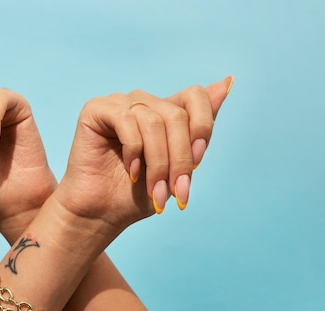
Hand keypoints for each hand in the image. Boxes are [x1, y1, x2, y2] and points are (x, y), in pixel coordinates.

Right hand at [54, 76, 233, 237]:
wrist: (102, 213)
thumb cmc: (136, 194)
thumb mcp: (179, 166)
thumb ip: (199, 128)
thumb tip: (227, 82)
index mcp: (164, 113)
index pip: (195, 96)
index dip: (202, 126)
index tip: (198, 162)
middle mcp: (143, 102)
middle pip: (177, 116)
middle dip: (180, 160)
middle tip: (175, 192)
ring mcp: (119, 103)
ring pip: (154, 122)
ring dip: (158, 163)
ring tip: (154, 190)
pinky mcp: (97, 109)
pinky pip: (127, 120)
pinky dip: (134, 150)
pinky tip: (131, 170)